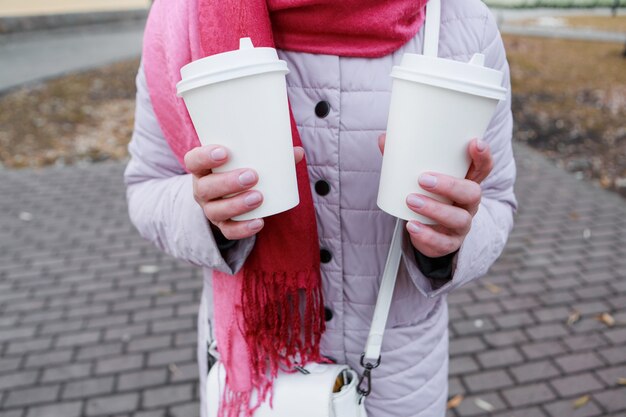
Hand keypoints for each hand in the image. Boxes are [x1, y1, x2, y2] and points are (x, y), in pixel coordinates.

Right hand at [184, 145, 304, 239]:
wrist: (232, 195)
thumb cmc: (240, 169)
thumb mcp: (248, 160)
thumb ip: (270, 154)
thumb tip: (298, 152)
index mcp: (203, 168)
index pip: (193, 160)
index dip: (204, 156)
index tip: (224, 152)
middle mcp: (202, 190)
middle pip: (204, 188)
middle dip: (227, 183)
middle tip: (252, 176)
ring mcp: (210, 209)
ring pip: (216, 211)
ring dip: (237, 204)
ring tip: (258, 197)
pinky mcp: (222, 225)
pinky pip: (229, 231)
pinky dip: (244, 228)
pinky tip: (259, 222)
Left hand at [378, 134, 493, 257]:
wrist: (428, 233)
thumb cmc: (427, 197)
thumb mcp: (420, 179)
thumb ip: (404, 159)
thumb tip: (383, 139)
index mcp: (466, 182)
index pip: (482, 168)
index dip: (482, 156)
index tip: (474, 143)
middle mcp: (469, 204)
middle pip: (472, 193)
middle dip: (449, 185)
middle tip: (423, 179)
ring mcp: (462, 225)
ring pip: (459, 219)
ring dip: (435, 209)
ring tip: (411, 201)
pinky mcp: (449, 243)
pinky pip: (443, 242)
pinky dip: (426, 234)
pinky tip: (412, 226)